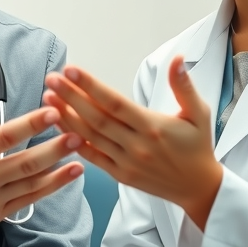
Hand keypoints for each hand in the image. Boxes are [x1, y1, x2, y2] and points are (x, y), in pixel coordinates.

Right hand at [0, 64, 83, 246]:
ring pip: (30, 183)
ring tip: (82, 152)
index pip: (3, 137)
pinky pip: (27, 200)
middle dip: (54, 147)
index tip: (52, 112)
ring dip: (58, 168)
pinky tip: (68, 175)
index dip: (30, 125)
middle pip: (24, 162)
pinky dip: (49, 188)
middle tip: (78, 132)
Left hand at [43, 56, 222, 228]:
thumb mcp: (199, 113)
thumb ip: (184, 86)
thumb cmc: (198, 146)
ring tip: (48, 97)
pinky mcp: (119, 174)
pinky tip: (59, 123)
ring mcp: (126, 162)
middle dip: (70, 97)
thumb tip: (177, 59)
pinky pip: (92, 155)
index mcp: (153, 126)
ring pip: (90, 137)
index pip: (115, 103)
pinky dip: (73, 140)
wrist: (198, 188)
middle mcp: (137, 145)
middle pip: (96, 118)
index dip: (91, 86)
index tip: (71, 70)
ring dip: (66, 117)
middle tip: (51, 78)